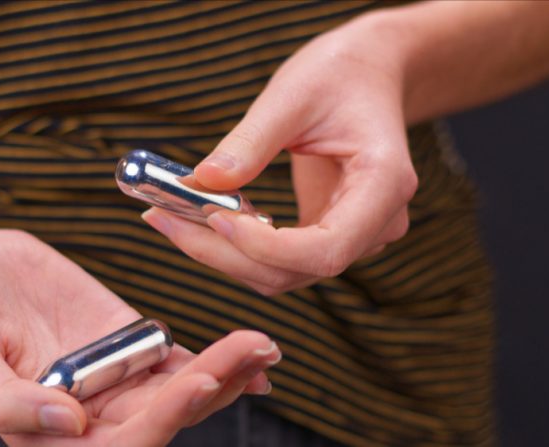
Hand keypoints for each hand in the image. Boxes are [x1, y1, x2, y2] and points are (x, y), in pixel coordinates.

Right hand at [0, 229, 278, 445]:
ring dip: (224, 373)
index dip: (162, 420)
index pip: (117, 445)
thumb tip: (69, 426)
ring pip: (177, 390)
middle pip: (162, 417)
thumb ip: (5, 401)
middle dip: (211, 387)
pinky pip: (174, 360)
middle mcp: (86, 416)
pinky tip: (252, 352)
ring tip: (264, 346)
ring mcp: (110, 379)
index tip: (199, 381)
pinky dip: (213, 358)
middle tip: (254, 351)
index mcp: (46, 433)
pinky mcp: (125, 343)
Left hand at [142, 15, 417, 295]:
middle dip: (225, 254)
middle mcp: (377, 223)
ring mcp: (355, 235)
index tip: (213, 217)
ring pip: (282, 273)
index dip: (266, 247)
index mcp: (384, 184)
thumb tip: (202, 181)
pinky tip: (199, 220)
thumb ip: (250, 142)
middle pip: (296, 270)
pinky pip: (277, 259)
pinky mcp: (327, 234)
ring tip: (170, 217)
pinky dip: (235, 247)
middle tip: (164, 217)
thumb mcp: (293, 95)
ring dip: (222, 255)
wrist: (368, 76)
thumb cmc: (340, 76)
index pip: (327, 248)